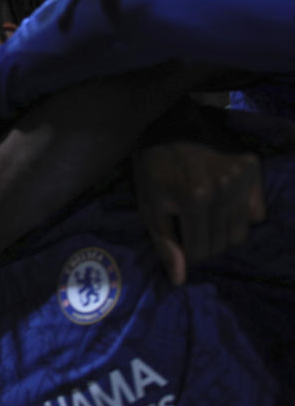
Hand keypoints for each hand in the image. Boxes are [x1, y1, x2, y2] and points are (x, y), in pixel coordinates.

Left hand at [133, 141, 264, 284]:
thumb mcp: (149, 205)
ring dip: (223, 233)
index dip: (188, 252)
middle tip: (192, 228)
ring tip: (206, 218)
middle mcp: (223, 189)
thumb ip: (165, 243)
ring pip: (242, 231)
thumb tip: (180, 280)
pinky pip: (256, 212)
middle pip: (223, 244)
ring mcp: (241, 177)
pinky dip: (242, 215)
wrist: (170, 125)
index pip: (201, 251)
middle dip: (206, 244)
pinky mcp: (253, 168)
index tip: (181, 239)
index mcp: (194, 199)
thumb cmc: (153, 168)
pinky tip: (223, 203)